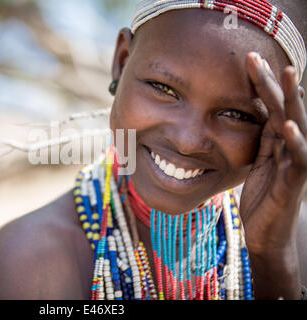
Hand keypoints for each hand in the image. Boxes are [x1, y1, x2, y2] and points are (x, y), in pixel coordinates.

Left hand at [239, 52, 306, 256]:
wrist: (267, 231)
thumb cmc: (264, 197)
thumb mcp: (260, 162)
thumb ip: (262, 140)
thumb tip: (256, 115)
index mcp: (279, 141)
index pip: (271, 106)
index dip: (261, 84)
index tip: (248, 61)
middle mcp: (292, 146)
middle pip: (283, 107)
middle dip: (271, 82)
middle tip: (255, 58)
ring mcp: (296, 161)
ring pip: (296, 125)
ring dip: (292, 100)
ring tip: (287, 74)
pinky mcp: (296, 180)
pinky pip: (297, 158)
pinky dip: (294, 141)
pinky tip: (288, 125)